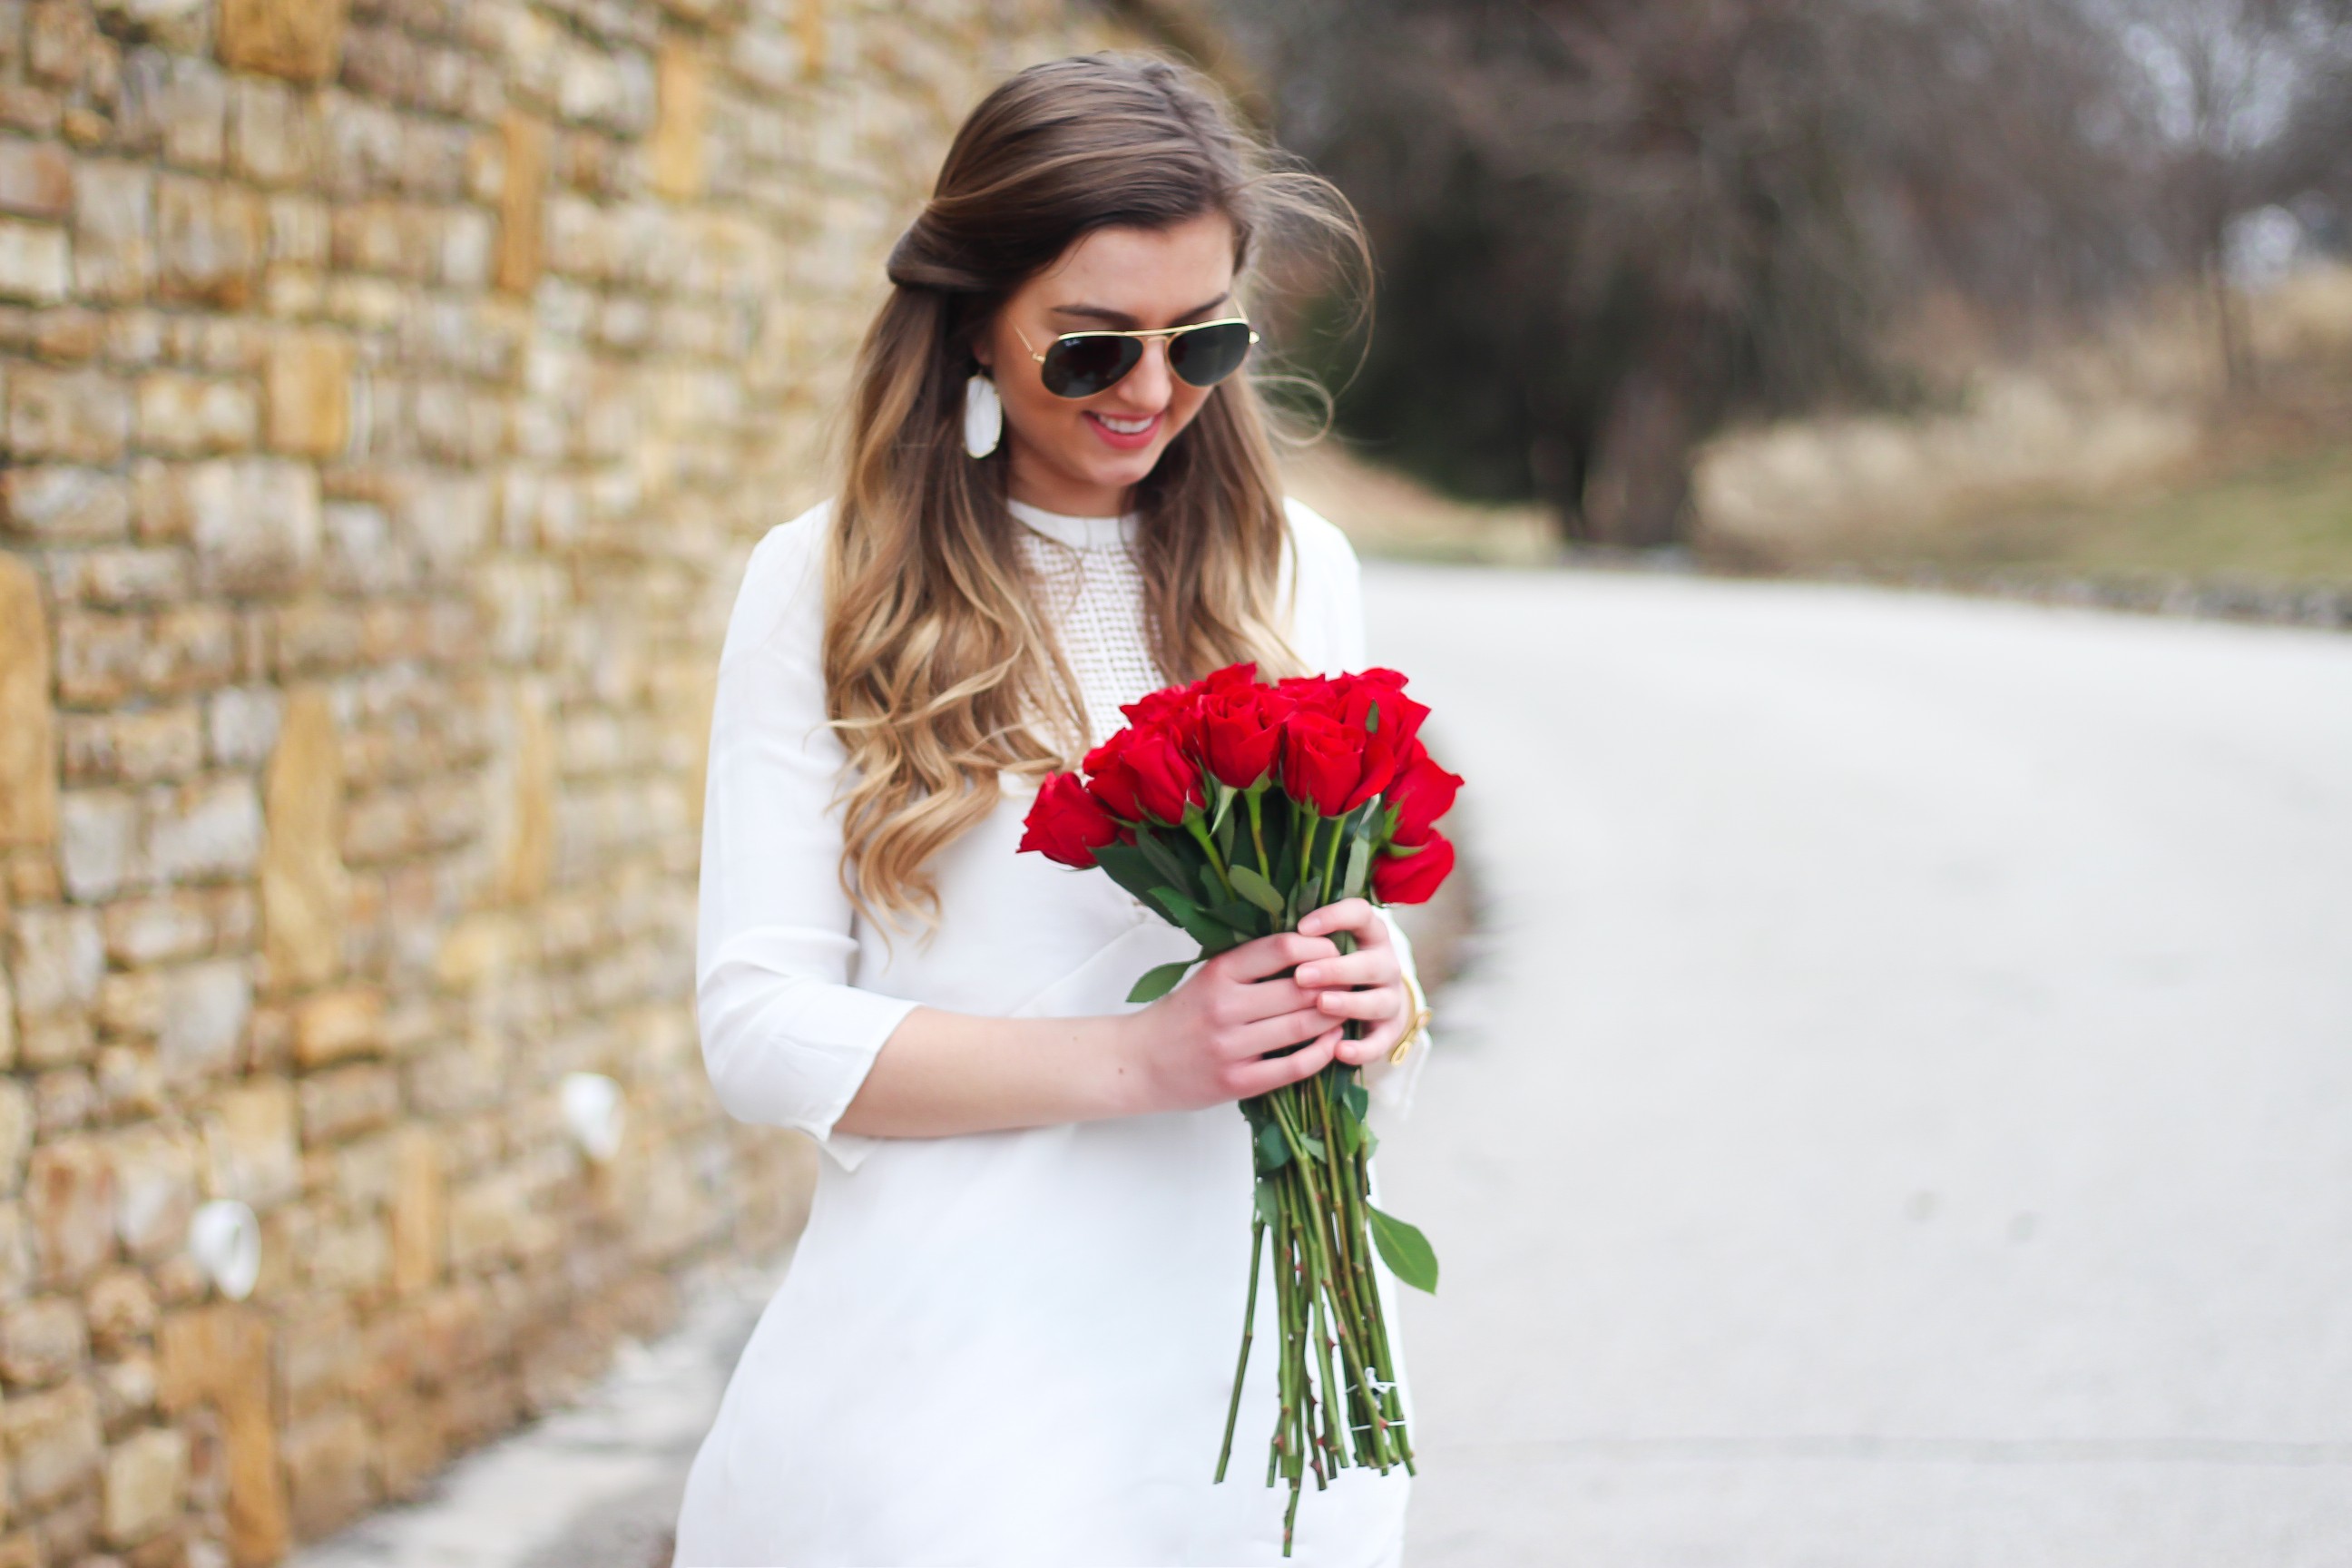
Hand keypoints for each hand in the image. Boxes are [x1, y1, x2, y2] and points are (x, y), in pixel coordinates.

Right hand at [1122, 931, 1346, 1111]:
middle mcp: (1224, 1007)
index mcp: (1218, 973)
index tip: (1334, 950)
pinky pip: (1293, 1067)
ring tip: (1347, 1009)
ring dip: (1333, 1016)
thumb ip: (1250, 966)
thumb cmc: (1180, 1016)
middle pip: (1299, 989)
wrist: (1138, 1063)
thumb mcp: (1208, 978)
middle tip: (1352, 981)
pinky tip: (1332, 1043)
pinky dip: (1320, 1054)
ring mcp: (1230, 1047)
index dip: (1318, 947)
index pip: (1281, 949)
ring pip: (1301, 1026)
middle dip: (1334, 984)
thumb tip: (1311, 949)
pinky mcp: (1237, 1082)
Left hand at [1292, 898, 1412, 1068]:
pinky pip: (1380, 1042)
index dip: (1335, 917)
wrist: (1369, 999)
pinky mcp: (1389, 1031)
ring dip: (1350, 1003)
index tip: (1301, 927)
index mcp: (1369, 934)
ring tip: (1322, 1004)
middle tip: (1301, 975)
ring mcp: (1390, 998)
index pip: (1360, 914)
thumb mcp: (1323, 945)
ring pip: (1379, 1002)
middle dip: (1336, 969)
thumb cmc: (1331, 964)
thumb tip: (1266, 933)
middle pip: (1371, 963)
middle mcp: (1385, 964)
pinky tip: (1339, 1051)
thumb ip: (1304, 940)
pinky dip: (1362, 1049)